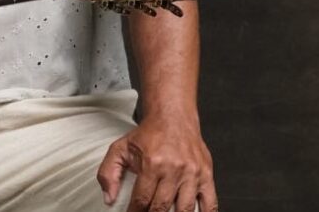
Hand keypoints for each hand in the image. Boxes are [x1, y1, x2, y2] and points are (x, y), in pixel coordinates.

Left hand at [96, 115, 216, 210]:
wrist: (173, 117)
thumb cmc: (149, 134)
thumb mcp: (120, 148)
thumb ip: (109, 173)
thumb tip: (109, 198)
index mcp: (152, 163)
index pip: (142, 200)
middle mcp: (174, 169)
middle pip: (162, 207)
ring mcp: (193, 173)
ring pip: (184, 210)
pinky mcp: (207, 175)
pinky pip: (210, 204)